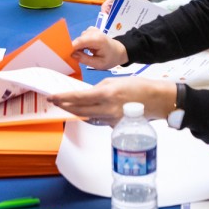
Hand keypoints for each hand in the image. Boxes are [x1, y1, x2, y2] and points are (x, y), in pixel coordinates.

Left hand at [50, 78, 176, 124]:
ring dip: (77, 112)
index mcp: (106, 94)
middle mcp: (107, 109)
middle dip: (65, 106)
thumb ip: (99, 89)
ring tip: (69, 106)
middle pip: (79, 110)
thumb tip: (87, 95)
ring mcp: (111, 120)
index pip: (78, 98)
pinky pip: (99, 121)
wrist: (156, 99)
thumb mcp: (115, 81)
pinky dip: (94, 115)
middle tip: (56, 102)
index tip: (53, 97)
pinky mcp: (115, 127)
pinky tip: (92, 111)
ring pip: (88, 117)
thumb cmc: (138, 87)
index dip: (63, 98)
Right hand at [69, 27, 128, 69]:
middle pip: (78, 40)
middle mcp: (93, 32)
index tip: (64, 55)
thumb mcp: (98, 64)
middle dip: (74, 50)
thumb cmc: (110, 58)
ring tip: (84, 56)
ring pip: (78, 40)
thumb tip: (72, 54)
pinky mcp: (90, 30)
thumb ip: (85, 59)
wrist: (118, 51)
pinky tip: (86, 51)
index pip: (80, 41)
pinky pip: (81, 38)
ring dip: (78, 48)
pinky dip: (81, 45)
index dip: (70, 47)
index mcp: (98, 40)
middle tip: (74, 60)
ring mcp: (91, 30)